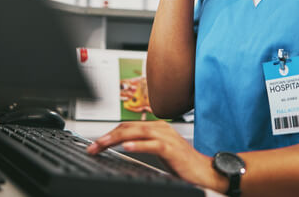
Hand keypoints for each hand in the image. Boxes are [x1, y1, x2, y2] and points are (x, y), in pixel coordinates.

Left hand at [86, 121, 227, 191]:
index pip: (127, 126)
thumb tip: (121, 146)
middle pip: (128, 127)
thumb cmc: (183, 164)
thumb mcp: (159, 152)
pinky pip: (152, 145)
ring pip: (137, 132)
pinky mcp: (172, 149)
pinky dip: (138, 145)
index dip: (109, 133)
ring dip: (116, 138)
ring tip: (102, 144)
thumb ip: (143, 145)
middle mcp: (160, 128)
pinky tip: (126, 147)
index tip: (95, 144)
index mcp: (156, 127)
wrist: (205, 172)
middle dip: (107, 136)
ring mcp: (166, 137)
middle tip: (92, 146)